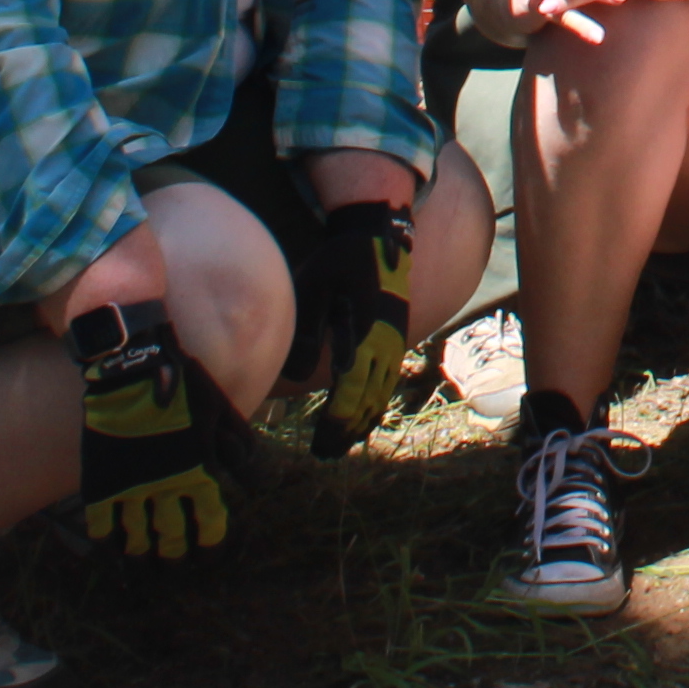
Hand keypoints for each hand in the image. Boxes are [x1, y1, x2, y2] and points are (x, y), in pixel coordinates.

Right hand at [68, 301, 243, 557]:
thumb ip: (236, 443)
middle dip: (176, 558)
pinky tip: (113, 549)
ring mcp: (131, 488)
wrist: (134, 367)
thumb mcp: (220, 411)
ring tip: (146, 566)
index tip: (208, 555)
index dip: (210, 546)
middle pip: (173, 540)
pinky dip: (108, 542)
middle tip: (175, 566)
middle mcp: (166, 489)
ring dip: (143, 557)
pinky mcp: (102, 481)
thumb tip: (251, 471)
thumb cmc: (183, 384)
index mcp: (199, 473)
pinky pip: (102, 525)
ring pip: (138, 540)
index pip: (209, 525)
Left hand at [285, 194, 418, 452]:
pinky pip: (388, 379)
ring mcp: (394, 341)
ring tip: (342, 443)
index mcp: (366, 334)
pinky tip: (364, 415)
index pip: (350, 390)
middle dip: (346, 429)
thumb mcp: (315, 288)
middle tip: (324, 453)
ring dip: (362, 420)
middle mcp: (385, 343)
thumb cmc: (340, 260)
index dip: (335, 420)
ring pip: (382, 392)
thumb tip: (293, 375)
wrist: (379, 234)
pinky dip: (376, 402)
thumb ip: (306, 330)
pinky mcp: (395, 337)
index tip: (319, 443)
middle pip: (368, 399)